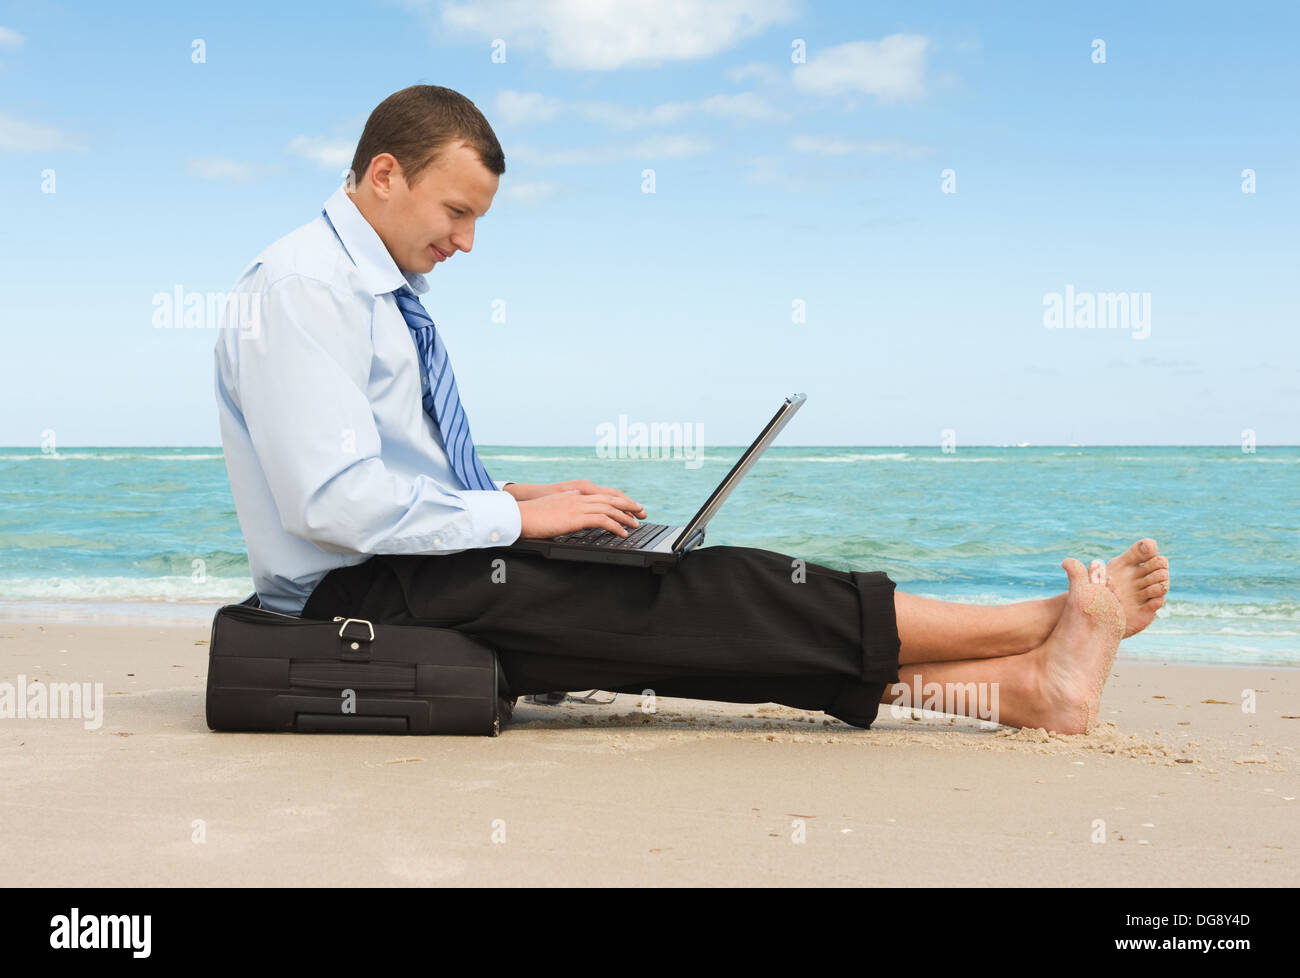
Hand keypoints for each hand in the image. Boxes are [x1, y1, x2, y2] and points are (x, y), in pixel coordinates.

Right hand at [517, 489, 642, 539]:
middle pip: (610, 498)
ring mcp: (578, 506)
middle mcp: (578, 497)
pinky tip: (622, 533)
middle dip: (628, 505)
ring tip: (635, 525)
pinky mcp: (576, 517)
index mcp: (573, 494)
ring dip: (625, 517)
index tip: (628, 506)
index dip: (617, 500)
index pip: (601, 494)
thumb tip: (573, 515)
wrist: (519, 515)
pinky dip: (615, 526)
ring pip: (610, 508)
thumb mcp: (552, 508)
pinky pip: (602, 520)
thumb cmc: (532, 516)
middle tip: (640, 513)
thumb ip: (565, 507)